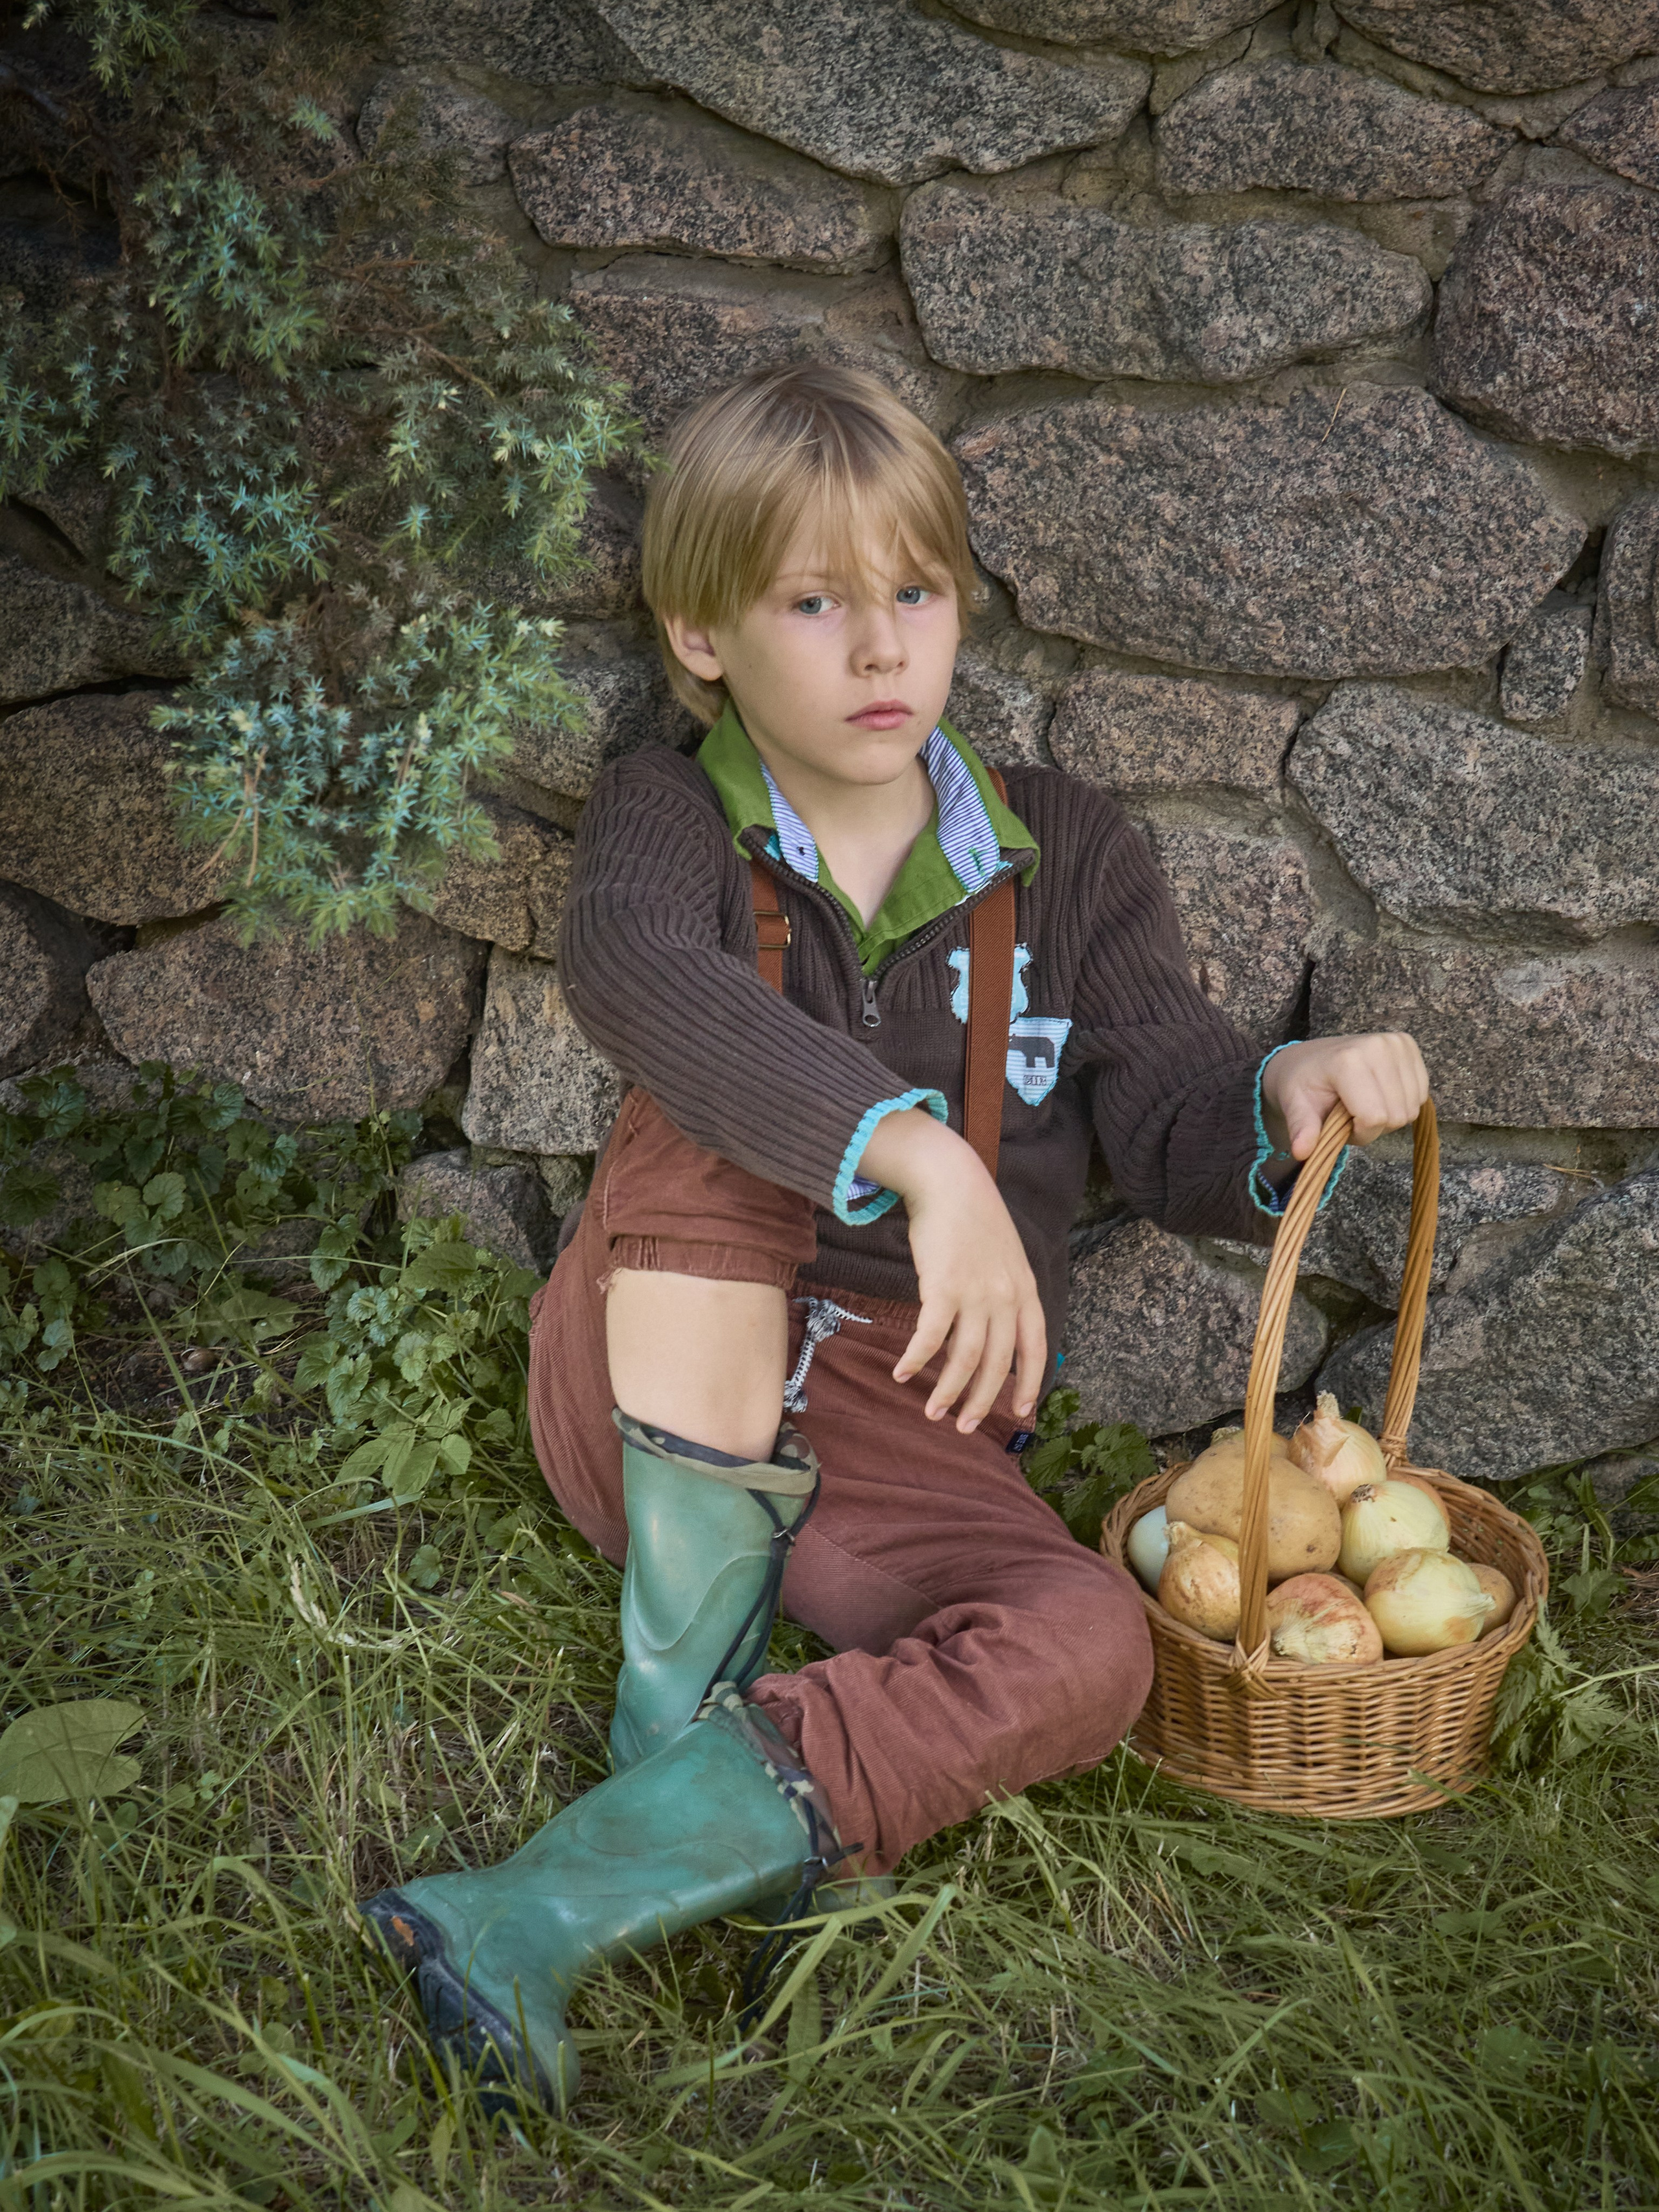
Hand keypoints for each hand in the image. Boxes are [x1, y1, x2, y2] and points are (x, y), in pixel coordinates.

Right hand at [855, 1107, 1046, 1432]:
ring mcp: (976, 1293)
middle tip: (965, 1427)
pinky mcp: (943, 1287)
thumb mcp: (1005, 1255)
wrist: (950, 1181)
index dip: (1029, 1382)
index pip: (1035, 1348)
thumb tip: (995, 1324)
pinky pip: (930, 1337)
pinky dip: (915, 1359)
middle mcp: (1005, 1297)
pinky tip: (902, 1374)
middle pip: (996, 1363)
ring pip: (964, 1358)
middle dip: (981, 1401)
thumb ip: (1006, 1289)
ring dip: (946, 1391)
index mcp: (1025, 1290)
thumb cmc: (973, 1218)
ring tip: (932, 1412)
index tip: (1021, 1411)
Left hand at [1261, 1031, 1429, 1161]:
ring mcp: (1397, 1043)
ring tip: (1363, 1102)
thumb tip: (1301, 1152)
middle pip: (1397, 1116)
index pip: (1374, 1117)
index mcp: (1348, 1061)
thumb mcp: (1295, 1107)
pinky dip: (1401, 1103)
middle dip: (1374, 1127)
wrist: (1311, 1058)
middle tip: (1351, 1115)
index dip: (1360, 1133)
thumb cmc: (1303, 1084)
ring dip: (1388, 1116)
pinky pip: (1420, 1095)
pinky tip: (1379, 1092)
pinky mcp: (1408, 1044)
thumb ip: (1301, 1129)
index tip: (1341, 1124)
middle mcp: (1378, 1046)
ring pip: (1411, 1109)